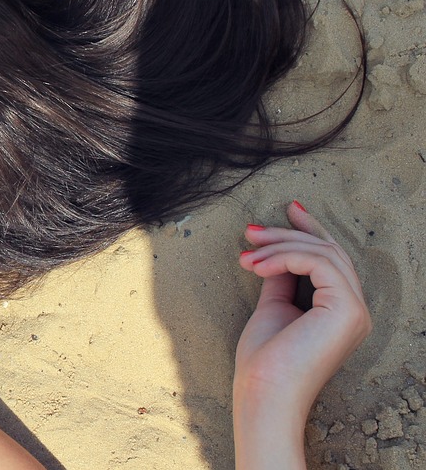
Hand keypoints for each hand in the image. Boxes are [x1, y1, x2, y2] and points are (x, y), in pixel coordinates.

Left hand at [234, 201, 370, 420]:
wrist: (263, 391)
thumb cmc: (264, 360)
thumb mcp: (274, 307)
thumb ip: (282, 279)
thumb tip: (276, 251)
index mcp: (339, 311)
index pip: (331, 259)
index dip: (311, 230)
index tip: (290, 208)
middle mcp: (354, 309)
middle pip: (327, 251)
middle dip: (286, 234)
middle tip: (249, 231)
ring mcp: (355, 310)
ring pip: (322, 253)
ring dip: (278, 246)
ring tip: (245, 255)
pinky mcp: (347, 309)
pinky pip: (318, 263)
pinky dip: (284, 257)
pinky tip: (257, 265)